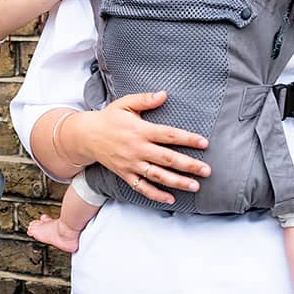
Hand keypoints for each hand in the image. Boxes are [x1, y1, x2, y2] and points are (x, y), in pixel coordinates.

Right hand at [76, 91, 209, 204]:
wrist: (86, 136)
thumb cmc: (109, 118)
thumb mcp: (125, 103)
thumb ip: (145, 100)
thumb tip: (164, 94)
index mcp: (140, 130)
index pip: (168, 135)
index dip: (187, 139)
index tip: (204, 143)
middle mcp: (137, 149)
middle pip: (167, 158)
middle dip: (189, 165)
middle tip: (207, 171)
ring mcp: (131, 164)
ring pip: (157, 175)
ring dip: (177, 182)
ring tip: (195, 186)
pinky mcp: (125, 174)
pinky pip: (141, 187)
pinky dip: (156, 194)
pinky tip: (170, 199)